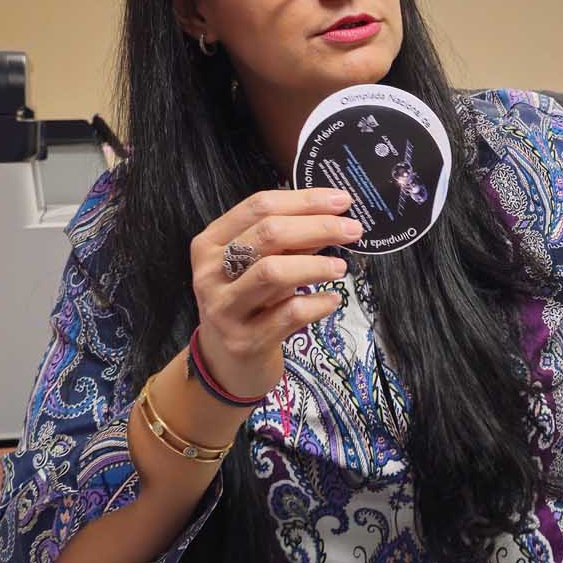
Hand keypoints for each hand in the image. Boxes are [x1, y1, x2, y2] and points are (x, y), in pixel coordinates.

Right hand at [189, 188, 363, 400]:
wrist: (226, 362)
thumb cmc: (248, 301)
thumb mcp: (257, 265)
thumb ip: (286, 240)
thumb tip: (334, 214)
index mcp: (210, 243)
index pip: (258, 206)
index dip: (304, 199)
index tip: (342, 200)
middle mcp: (210, 273)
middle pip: (268, 234)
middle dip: (317, 226)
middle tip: (353, 229)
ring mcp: (224, 308)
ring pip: (273, 272)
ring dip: (316, 265)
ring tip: (341, 268)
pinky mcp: (244, 341)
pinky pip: (288, 314)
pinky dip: (317, 303)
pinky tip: (332, 300)